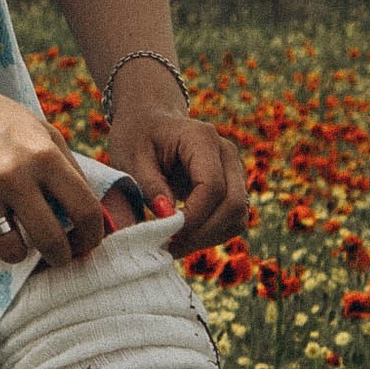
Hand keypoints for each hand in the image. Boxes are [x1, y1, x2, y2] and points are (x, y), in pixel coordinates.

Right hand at [0, 47, 108, 266]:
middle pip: (51, 241)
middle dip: (59, 257)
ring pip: (10, 252)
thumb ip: (69, 171)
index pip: (84, 210)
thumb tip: (94, 218)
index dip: (92, 236)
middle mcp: (13, 174)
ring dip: (16, 251)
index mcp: (43, 155)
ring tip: (11, 237)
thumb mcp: (42, 132)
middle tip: (56, 257)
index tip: (86, 244)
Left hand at [107, 102, 245, 252]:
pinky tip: (185, 237)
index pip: (212, 186)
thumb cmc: (137, 138)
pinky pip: (233, 218)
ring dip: (210, 237)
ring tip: (175, 244)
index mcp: (202, 138)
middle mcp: (226, 153)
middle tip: (170, 247)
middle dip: (203, 232)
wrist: (149, 122)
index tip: (166, 234)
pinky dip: (213, 234)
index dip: (193, 216)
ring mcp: (234, 169)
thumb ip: (149, 185)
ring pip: (239, 215)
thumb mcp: (130, 158)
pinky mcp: (232, 186)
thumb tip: (168, 216)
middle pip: (234, 203)